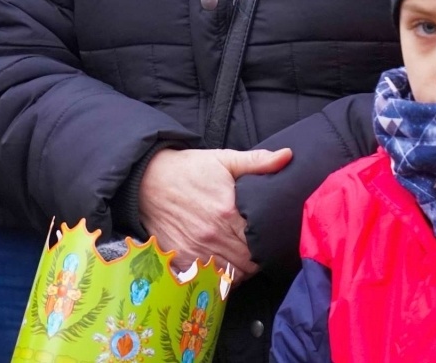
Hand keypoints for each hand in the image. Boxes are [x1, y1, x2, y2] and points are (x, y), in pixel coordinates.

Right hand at [137, 147, 291, 277]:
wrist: (147, 181)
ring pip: (232, 275)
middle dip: (257, 258)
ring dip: (241, 270)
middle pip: (249, 263)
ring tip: (241, 257)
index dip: (267, 243)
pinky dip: (219, 277)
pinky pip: (209, 281)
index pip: (260, 242)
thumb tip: (288, 155)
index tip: (267, 236)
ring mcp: (196, 251)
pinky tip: (222, 264)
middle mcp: (213, 236)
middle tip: (256, 248)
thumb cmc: (189, 169)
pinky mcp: (182, 260)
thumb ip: (257, 161)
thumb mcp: (223, 159)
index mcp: (227, 212)